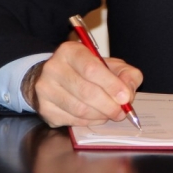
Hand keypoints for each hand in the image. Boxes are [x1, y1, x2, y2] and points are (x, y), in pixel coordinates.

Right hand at [23, 41, 142, 127]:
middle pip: (86, 91)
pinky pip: (71, 120)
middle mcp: (53, 68)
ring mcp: (45, 89)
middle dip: (108, 105)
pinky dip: (89, 121)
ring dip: (100, 115)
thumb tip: (128, 93)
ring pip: (79, 109)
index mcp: (70, 51)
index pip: (91, 69)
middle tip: (121, 112)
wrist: (57, 78)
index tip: (125, 97)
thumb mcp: (111, 65)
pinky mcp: (44, 108)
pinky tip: (96, 116)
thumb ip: (126, 74)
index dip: (111, 85)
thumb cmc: (88, 70)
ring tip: (111, 113)